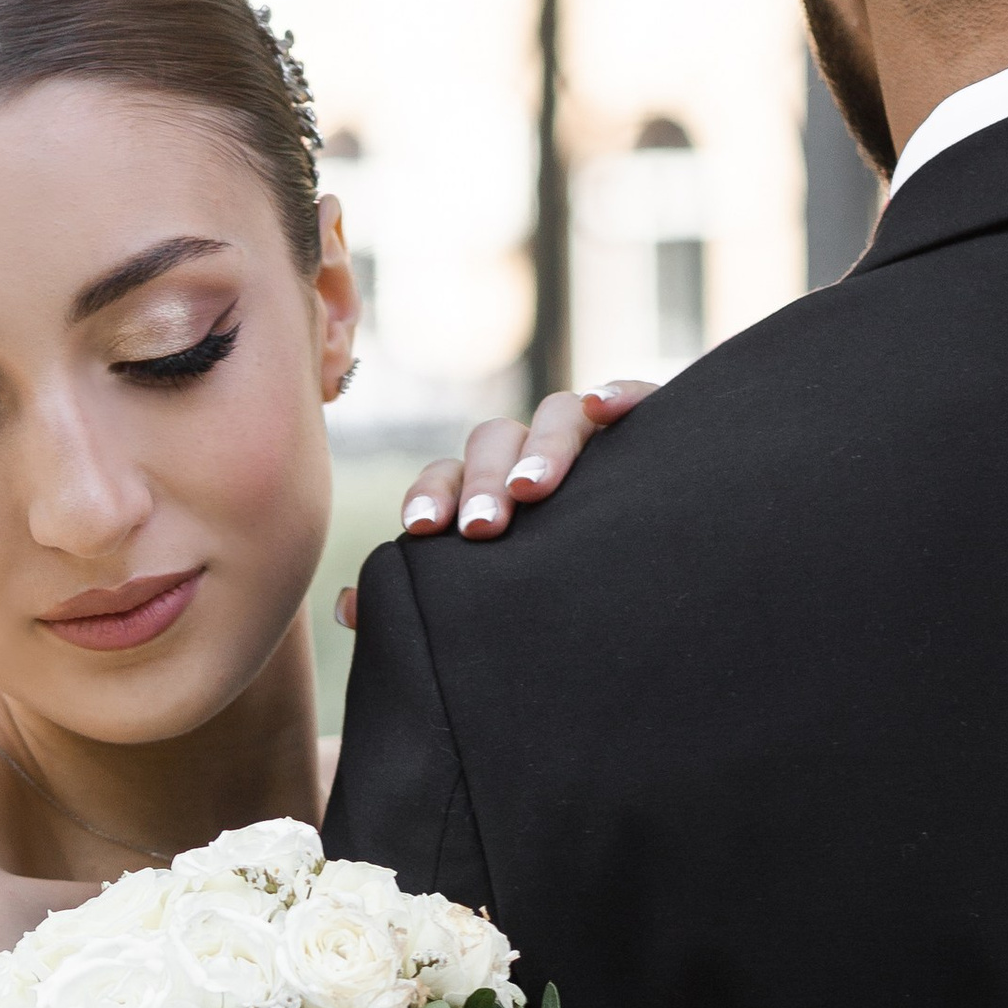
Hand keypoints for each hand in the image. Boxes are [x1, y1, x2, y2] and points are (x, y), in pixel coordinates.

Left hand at [332, 389, 652, 629]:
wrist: (659, 593)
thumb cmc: (557, 604)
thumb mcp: (492, 611)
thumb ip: (428, 601)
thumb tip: (349, 607)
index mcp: (487, 495)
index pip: (448, 478)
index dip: (432, 495)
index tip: (424, 530)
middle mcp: (530, 460)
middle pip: (493, 443)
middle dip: (483, 482)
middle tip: (481, 528)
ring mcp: (590, 443)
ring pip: (556, 416)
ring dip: (542, 448)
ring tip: (533, 489)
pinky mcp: (649, 433)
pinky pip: (632, 395)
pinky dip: (620, 395)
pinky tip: (607, 411)